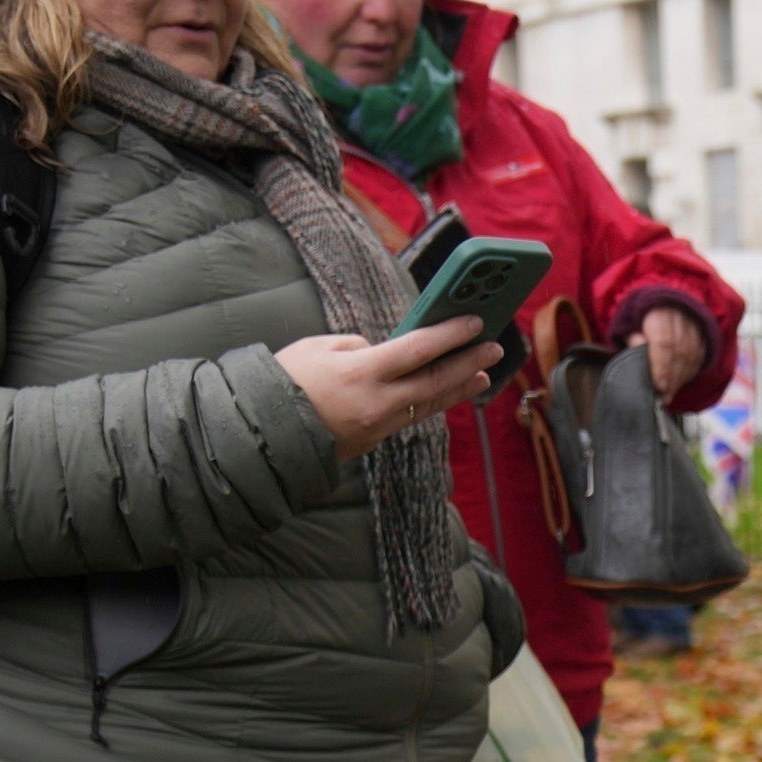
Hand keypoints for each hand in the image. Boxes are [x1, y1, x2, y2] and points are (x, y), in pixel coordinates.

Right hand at [276, 319, 497, 459]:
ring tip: (484, 374)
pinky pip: (413, 416)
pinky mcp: (376, 439)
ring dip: (460, 387)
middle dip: (469, 363)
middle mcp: (379, 402)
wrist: (267, 432)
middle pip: (436, 381)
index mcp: (362, 373)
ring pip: (431, 403)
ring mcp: (380, 425)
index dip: (451, 335)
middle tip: (495, 348)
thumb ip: (359, 347)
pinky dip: (435, 402)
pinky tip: (448, 392)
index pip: (418, 350)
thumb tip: (388, 353)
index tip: (476, 322)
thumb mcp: (319, 348)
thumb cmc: (287, 380)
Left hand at [640, 301, 710, 396]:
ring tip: (668, 396)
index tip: (659, 386)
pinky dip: (688, 375)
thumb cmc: (642, 317)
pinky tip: (677, 385)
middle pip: (679, 354)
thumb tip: (638, 350)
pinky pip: (698, 359)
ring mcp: (695, 328)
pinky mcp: (703, 337)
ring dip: (680, 380)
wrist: (665, 302)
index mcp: (660, 313)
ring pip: (691, 358)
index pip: (664, 343)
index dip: (662, 366)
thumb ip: (633, 337)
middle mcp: (681, 319)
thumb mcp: (630, 324)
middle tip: (662, 398)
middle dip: (671, 379)